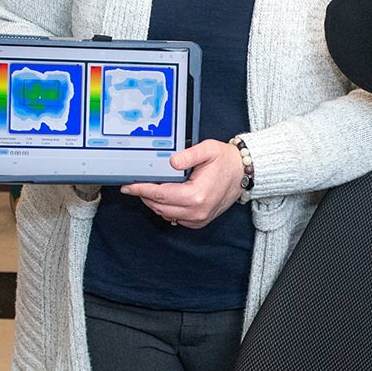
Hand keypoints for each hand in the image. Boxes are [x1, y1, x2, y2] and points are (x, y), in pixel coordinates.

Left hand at [122, 138, 242, 228]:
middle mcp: (197, 211)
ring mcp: (199, 218)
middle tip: (134, 185)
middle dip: (144, 196)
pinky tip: (163, 197)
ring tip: (147, 189)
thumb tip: (170, 162)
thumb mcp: (208, 149)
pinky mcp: (200, 221)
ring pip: (165, 214)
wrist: (243, 173)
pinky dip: (166, 209)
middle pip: (159, 207)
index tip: (128, 186)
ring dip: (154, 203)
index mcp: (197, 195)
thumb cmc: (226, 161)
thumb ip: (188, 155)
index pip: (160, 194)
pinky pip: (175, 218)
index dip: (141, 189)